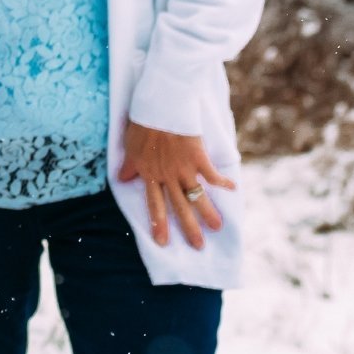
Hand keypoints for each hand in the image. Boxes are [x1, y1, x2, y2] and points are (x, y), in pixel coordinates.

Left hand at [116, 119, 232, 249]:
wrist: (161, 106)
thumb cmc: (143, 124)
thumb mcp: (130, 146)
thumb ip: (129, 166)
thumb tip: (121, 179)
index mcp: (150, 174)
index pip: (154, 204)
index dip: (158, 223)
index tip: (162, 242)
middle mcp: (167, 176)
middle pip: (179, 206)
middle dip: (189, 228)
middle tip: (198, 246)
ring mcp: (184, 168)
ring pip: (197, 196)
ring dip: (209, 213)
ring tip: (218, 227)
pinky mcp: (198, 158)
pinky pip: (212, 175)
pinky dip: (223, 182)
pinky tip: (232, 189)